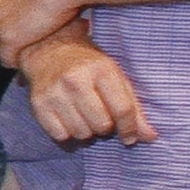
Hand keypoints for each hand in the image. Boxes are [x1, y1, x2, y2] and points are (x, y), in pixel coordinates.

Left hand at [0, 0, 85, 65]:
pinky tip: (36, 59)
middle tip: (35, 42)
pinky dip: (21, 62)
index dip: (12, 25)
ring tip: (38, 51)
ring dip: (18, 53)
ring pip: (1, 49)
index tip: (28, 29)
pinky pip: (9, 60)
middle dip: (12, 41)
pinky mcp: (8, 40)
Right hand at [16, 27, 155, 145]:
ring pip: (81, 133)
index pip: (122, 109)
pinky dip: (68, 133)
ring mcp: (55, 93)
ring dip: (86, 131)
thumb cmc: (89, 68)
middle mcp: (76, 81)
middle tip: (101, 117)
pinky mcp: (38, 104)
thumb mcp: (116, 78)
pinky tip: (69, 119)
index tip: (129, 137)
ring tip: (84, 117)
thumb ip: (133, 108)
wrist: (49, 51)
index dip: (130, 128)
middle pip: (102, 125)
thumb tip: (150, 137)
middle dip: (105, 127)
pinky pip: (60, 135)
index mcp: (101, 71)